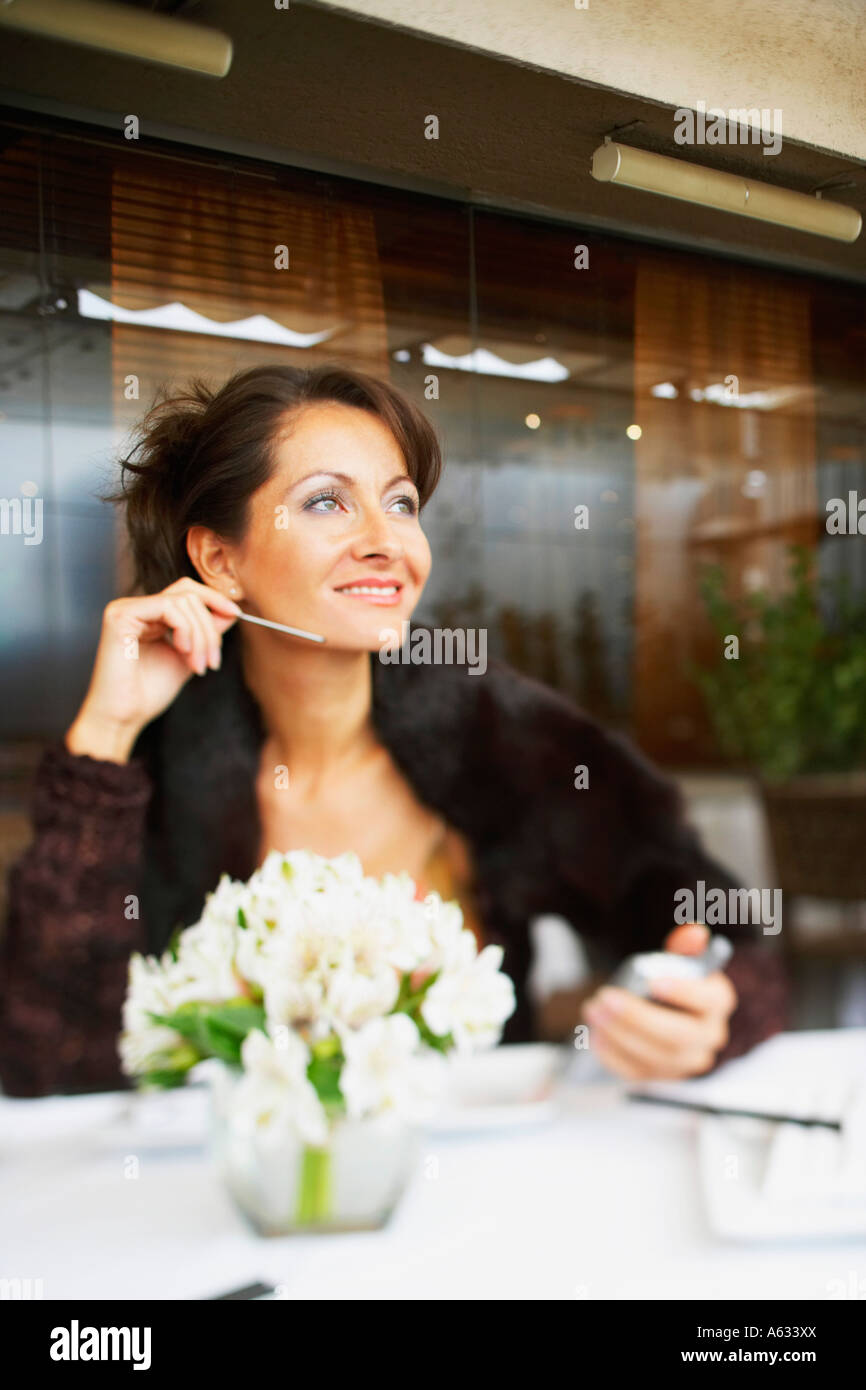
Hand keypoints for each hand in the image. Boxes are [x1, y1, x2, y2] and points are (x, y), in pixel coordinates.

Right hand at [66, 578, 239, 762]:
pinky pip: (167, 607)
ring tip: (199, 666)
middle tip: (213, 660)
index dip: (214, 599)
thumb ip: (205, 633)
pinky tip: (184, 652)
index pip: (186, 592)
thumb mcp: (188, 656)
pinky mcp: (121, 616)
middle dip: (210, 627)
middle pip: (188, 593)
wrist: (124, 717)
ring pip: (182, 601)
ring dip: (201, 635)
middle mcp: (136, 608)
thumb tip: (231, 611)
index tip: (236, 615)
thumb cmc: (148, 694)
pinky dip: (185, 629)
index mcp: (149, 616)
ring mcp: (126, 609)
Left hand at [581, 923, 736, 1080]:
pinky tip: (595, 1036)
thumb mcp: (678, 960)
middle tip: (605, 998)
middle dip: (638, 1017)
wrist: (663, 1011)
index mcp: (718, 1001)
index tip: (653, 982)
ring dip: (620, 1035)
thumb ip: (684, 947)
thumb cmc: (670, 981)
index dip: (684, 992)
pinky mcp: (664, 1077)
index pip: (710, 1000)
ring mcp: (688, 1061)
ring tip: (593, 1011)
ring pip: (657, 1057)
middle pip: (679, 1035)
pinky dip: (614, 1057)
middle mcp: (710, 1035)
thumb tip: (694, 933)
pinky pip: (639, 1074)